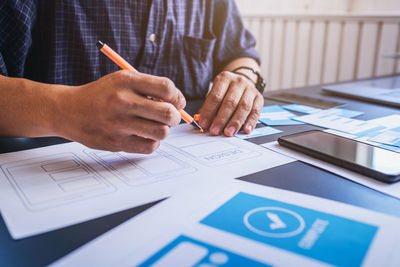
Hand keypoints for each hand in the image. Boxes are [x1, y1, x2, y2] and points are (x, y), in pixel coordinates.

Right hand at [55, 70, 185, 152]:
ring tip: (155, 126)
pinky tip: (143, 136)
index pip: (167, 88)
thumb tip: (178, 104)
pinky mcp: (116, 142)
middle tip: (169, 117)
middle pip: (168, 114)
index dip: (177, 97)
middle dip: (175, 117)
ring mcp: (119, 124)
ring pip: (162, 132)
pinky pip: (149, 147)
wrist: (68, 110)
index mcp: (126, 81)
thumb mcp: (122, 81)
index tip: (176, 102)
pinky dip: (152, 142)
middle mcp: (123, 101)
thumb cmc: (102, 95)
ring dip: (163, 130)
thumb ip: (149, 88)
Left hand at [198, 71, 262, 135]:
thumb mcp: (215, 93)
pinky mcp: (259, 98)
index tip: (204, 123)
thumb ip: (209, 107)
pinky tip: (246, 130)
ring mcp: (250, 89)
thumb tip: (203, 122)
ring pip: (244, 107)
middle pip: (230, 102)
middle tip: (215, 130)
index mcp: (224, 79)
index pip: (216, 96)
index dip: (209, 111)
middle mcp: (238, 82)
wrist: (242, 82)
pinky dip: (251, 122)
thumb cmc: (226, 91)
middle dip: (221, 119)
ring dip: (235, 122)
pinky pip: (256, 111)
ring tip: (228, 132)